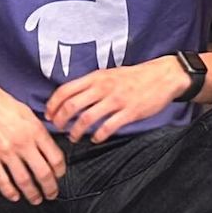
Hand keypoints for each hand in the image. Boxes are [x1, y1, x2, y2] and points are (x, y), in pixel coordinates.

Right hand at [0, 76, 65, 201]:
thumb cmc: (1, 104)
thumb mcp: (27, 113)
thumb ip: (39, 131)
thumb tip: (50, 148)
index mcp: (35, 130)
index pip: (55, 158)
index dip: (60, 172)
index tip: (59, 176)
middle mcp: (23, 142)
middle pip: (43, 173)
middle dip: (50, 188)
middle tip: (51, 194)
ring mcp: (5, 152)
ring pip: (24, 181)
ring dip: (32, 194)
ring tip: (35, 199)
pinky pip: (2, 181)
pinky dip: (10, 192)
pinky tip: (14, 196)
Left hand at [45, 57, 192, 142]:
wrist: (163, 76)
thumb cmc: (134, 77)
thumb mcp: (108, 74)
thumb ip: (91, 84)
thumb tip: (70, 97)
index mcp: (96, 77)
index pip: (66, 90)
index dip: (53, 104)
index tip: (48, 115)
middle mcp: (103, 87)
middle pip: (72, 105)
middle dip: (60, 120)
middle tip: (58, 128)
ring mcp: (117, 100)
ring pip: (87, 118)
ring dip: (77, 131)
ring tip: (74, 137)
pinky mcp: (130, 112)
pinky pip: (108, 127)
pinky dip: (98, 136)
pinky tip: (96, 139)